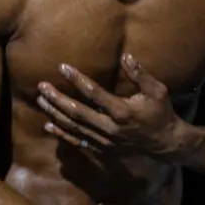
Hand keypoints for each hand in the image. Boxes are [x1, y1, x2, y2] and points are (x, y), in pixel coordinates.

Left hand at [37, 54, 193, 159]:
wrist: (164, 142)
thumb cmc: (160, 112)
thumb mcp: (157, 91)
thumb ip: (141, 75)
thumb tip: (125, 56)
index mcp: (123, 112)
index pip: (94, 94)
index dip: (77, 79)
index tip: (62, 67)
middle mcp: (110, 128)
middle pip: (77, 113)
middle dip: (58, 99)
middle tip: (42, 86)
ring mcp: (105, 140)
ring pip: (74, 127)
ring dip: (55, 114)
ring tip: (40, 100)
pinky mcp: (102, 148)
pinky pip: (77, 142)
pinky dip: (61, 134)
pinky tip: (47, 125)